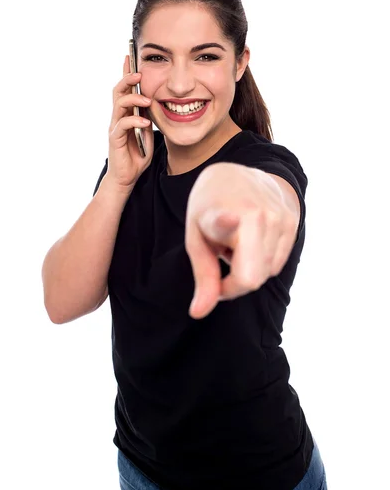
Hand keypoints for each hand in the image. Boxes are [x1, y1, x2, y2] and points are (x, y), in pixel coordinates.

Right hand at [106, 55, 153, 193]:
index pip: (125, 88)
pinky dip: (134, 121)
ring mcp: (115, 127)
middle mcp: (118, 117)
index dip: (126, 72)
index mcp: (126, 113)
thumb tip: (155, 102)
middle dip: (128, 79)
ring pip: (119, 104)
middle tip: (139, 72)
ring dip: (133, 98)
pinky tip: (145, 122)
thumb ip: (149, 117)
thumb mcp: (148, 132)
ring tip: (147, 99)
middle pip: (118, 91)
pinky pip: (122, 125)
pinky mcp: (115, 139)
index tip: (130, 56)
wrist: (127, 177)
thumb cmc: (137, 155)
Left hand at [185, 163, 297, 318]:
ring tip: (237, 243)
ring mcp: (279, 217)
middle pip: (251, 279)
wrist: (238, 175)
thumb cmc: (211, 209)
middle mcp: (256, 213)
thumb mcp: (196, 239)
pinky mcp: (293, 222)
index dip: (225, 222)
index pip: (225, 221)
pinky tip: (252, 240)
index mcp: (222, 211)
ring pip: (265, 274)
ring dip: (249, 269)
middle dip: (233, 283)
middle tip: (220, 264)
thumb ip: (203, 277)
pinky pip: (277, 264)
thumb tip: (198, 314)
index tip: (230, 217)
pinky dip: (262, 262)